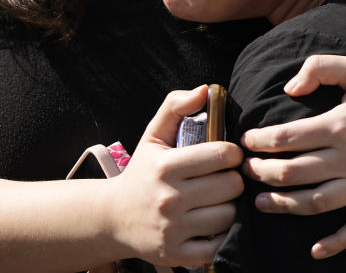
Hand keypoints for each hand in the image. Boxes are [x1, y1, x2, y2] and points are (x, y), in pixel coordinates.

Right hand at [106, 86, 244, 265]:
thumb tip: (205, 90)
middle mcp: (169, 198)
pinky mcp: (176, 255)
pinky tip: (211, 224)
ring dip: (229, 207)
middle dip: (233, 180)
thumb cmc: (142, 172)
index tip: (226, 156)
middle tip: (223, 179)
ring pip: (229, 215)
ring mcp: (173, 229)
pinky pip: (218, 245)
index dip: (232, 153)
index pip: (222, 155)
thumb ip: (176, 106)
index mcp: (166, 166)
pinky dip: (220, 235)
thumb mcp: (153, 135)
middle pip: (231, 185)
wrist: (113, 218)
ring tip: (217, 201)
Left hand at [240, 56, 345, 259]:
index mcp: (340, 124)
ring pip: (316, 203)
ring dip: (284, 205)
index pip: (286, 138)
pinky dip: (336, 243)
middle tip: (246, 170)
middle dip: (262, 173)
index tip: (246, 142)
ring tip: (262, 203)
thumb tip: (289, 88)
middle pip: (293, 172)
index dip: (259, 141)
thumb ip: (320, 67)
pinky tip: (315, 250)